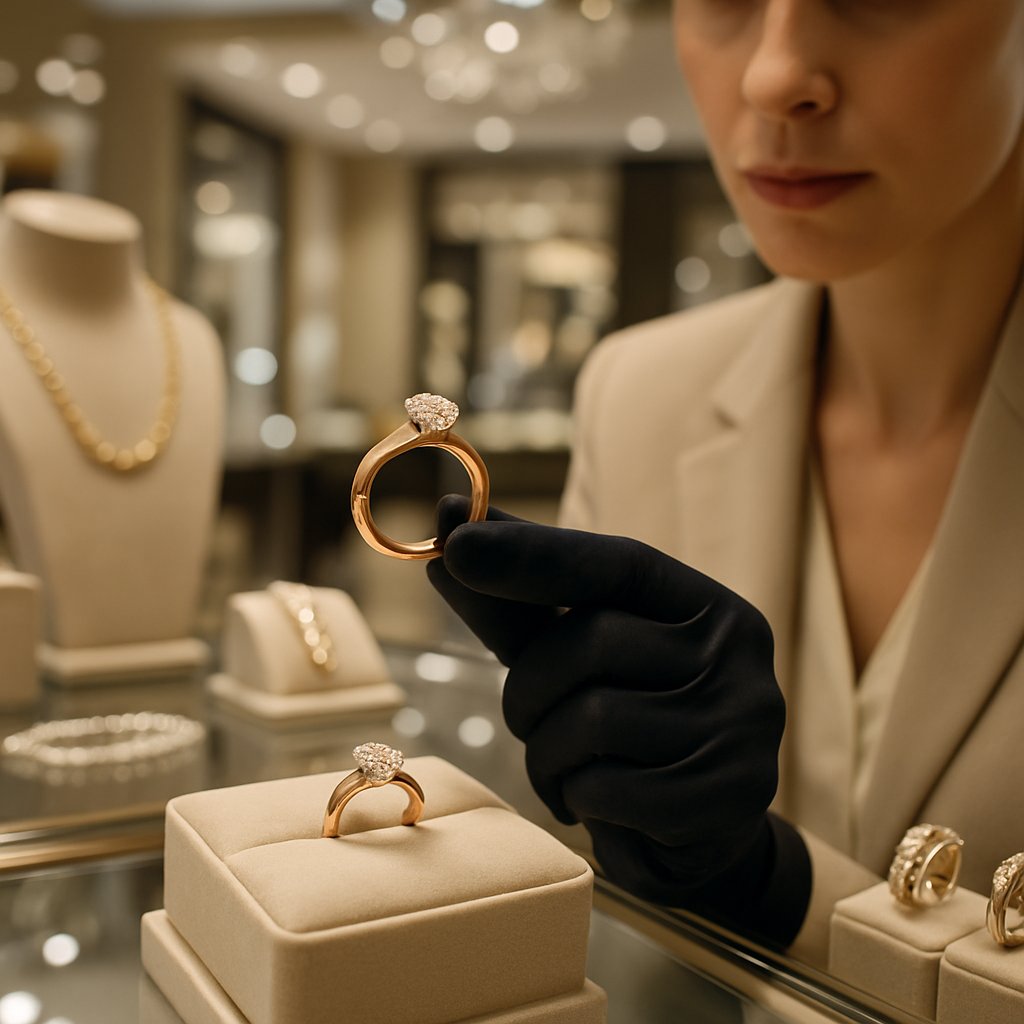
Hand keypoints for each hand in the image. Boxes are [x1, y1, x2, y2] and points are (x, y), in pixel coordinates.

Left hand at [427, 496, 810, 946]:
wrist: (699, 838)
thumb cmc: (628, 728)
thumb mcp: (576, 661)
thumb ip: (521, 600)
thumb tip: (451, 524)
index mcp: (708, 608)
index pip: (617, 562)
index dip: (533, 551)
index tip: (455, 538)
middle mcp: (737, 656)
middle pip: (590, 641)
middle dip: (529, 689)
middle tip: (527, 722)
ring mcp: (741, 728)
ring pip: (592, 719)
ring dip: (547, 753)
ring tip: (567, 771)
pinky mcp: (724, 799)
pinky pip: (605, 787)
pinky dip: (576, 798)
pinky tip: (597, 805)